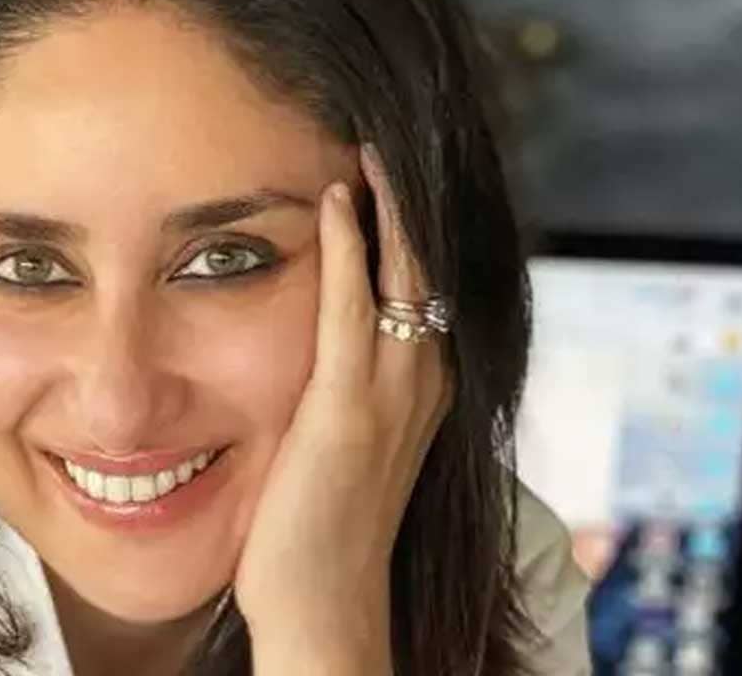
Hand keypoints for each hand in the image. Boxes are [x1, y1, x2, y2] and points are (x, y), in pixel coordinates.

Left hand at [233, 146, 453, 672]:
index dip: (407, 228)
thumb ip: (343, 389)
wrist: (324, 605)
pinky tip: (337, 200)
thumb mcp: (344, 444)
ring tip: (369, 145)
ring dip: (387, 205)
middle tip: (379, 136)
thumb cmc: (321, 530)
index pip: (420, 287)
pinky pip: (352, 306)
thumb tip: (316, 350)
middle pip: (424, 267)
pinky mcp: (348, 410)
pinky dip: (350, 248)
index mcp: (421, 388)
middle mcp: (422, 382)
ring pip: (402, 274)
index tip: (380, 173)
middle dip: (406, 200)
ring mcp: (393, 395)